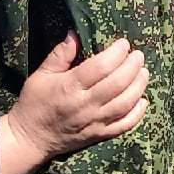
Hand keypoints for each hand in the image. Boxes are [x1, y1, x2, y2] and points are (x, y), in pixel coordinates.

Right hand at [2, 35, 148, 161]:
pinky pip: (124, 125)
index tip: (124, 44)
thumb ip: (60, 54)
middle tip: (138, 55)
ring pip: (125, 103)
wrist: (29, 139)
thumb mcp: (40, 75)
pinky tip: (143, 100)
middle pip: (117, 83)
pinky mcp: (99, 135)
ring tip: (144, 72)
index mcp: (69, 87)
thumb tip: (75, 34)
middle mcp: (85, 105)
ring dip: (139, 86)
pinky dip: (137, 113)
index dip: (116, 53)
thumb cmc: (34, 103)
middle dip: (132, 66)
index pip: (100, 67)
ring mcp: (94, 122)